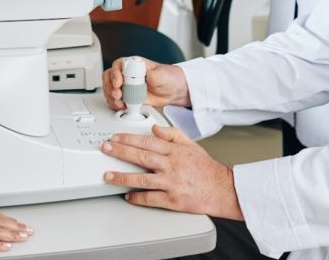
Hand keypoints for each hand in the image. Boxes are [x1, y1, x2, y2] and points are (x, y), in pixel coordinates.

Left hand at [102, 125, 243, 219]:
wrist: (223, 189)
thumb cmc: (206, 169)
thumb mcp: (191, 145)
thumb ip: (172, 134)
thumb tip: (155, 129)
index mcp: (174, 151)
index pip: (147, 142)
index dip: (128, 139)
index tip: (115, 138)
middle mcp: (171, 166)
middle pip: (141, 157)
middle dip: (120, 152)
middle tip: (105, 149)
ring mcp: (171, 183)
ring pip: (142, 179)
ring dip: (123, 177)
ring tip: (108, 176)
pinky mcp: (173, 200)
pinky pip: (151, 199)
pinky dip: (138, 198)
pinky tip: (127, 196)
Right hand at [103, 57, 189, 110]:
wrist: (173, 91)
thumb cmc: (168, 78)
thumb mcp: (163, 75)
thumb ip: (155, 75)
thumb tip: (147, 75)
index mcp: (134, 64)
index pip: (118, 65)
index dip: (115, 74)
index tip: (118, 83)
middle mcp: (128, 74)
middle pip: (109, 76)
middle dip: (110, 87)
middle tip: (118, 95)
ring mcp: (127, 86)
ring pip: (110, 88)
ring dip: (111, 96)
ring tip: (120, 103)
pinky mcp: (128, 96)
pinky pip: (115, 99)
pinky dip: (115, 104)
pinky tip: (121, 106)